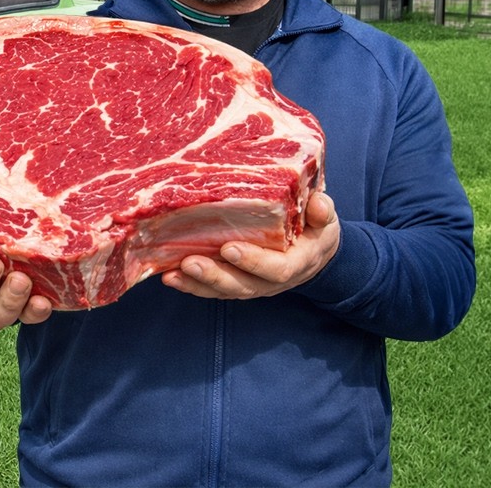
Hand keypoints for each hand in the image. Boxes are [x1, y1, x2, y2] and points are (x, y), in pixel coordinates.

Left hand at [162, 192, 340, 299]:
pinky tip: (168, 276)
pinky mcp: (234, 282)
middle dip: (214, 275)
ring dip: (195, 284)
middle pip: (241, 285)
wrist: (313, 253)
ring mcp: (251, 285)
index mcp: (295, 264)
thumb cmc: (314, 230)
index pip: (275, 270)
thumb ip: (323, 213)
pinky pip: (211, 289)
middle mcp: (270, 281)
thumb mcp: (326, 221)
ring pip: (222, 290)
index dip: (253, 262)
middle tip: (190, 262)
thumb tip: (320, 205)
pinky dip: (190, 285)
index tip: (229, 248)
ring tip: (171, 274)